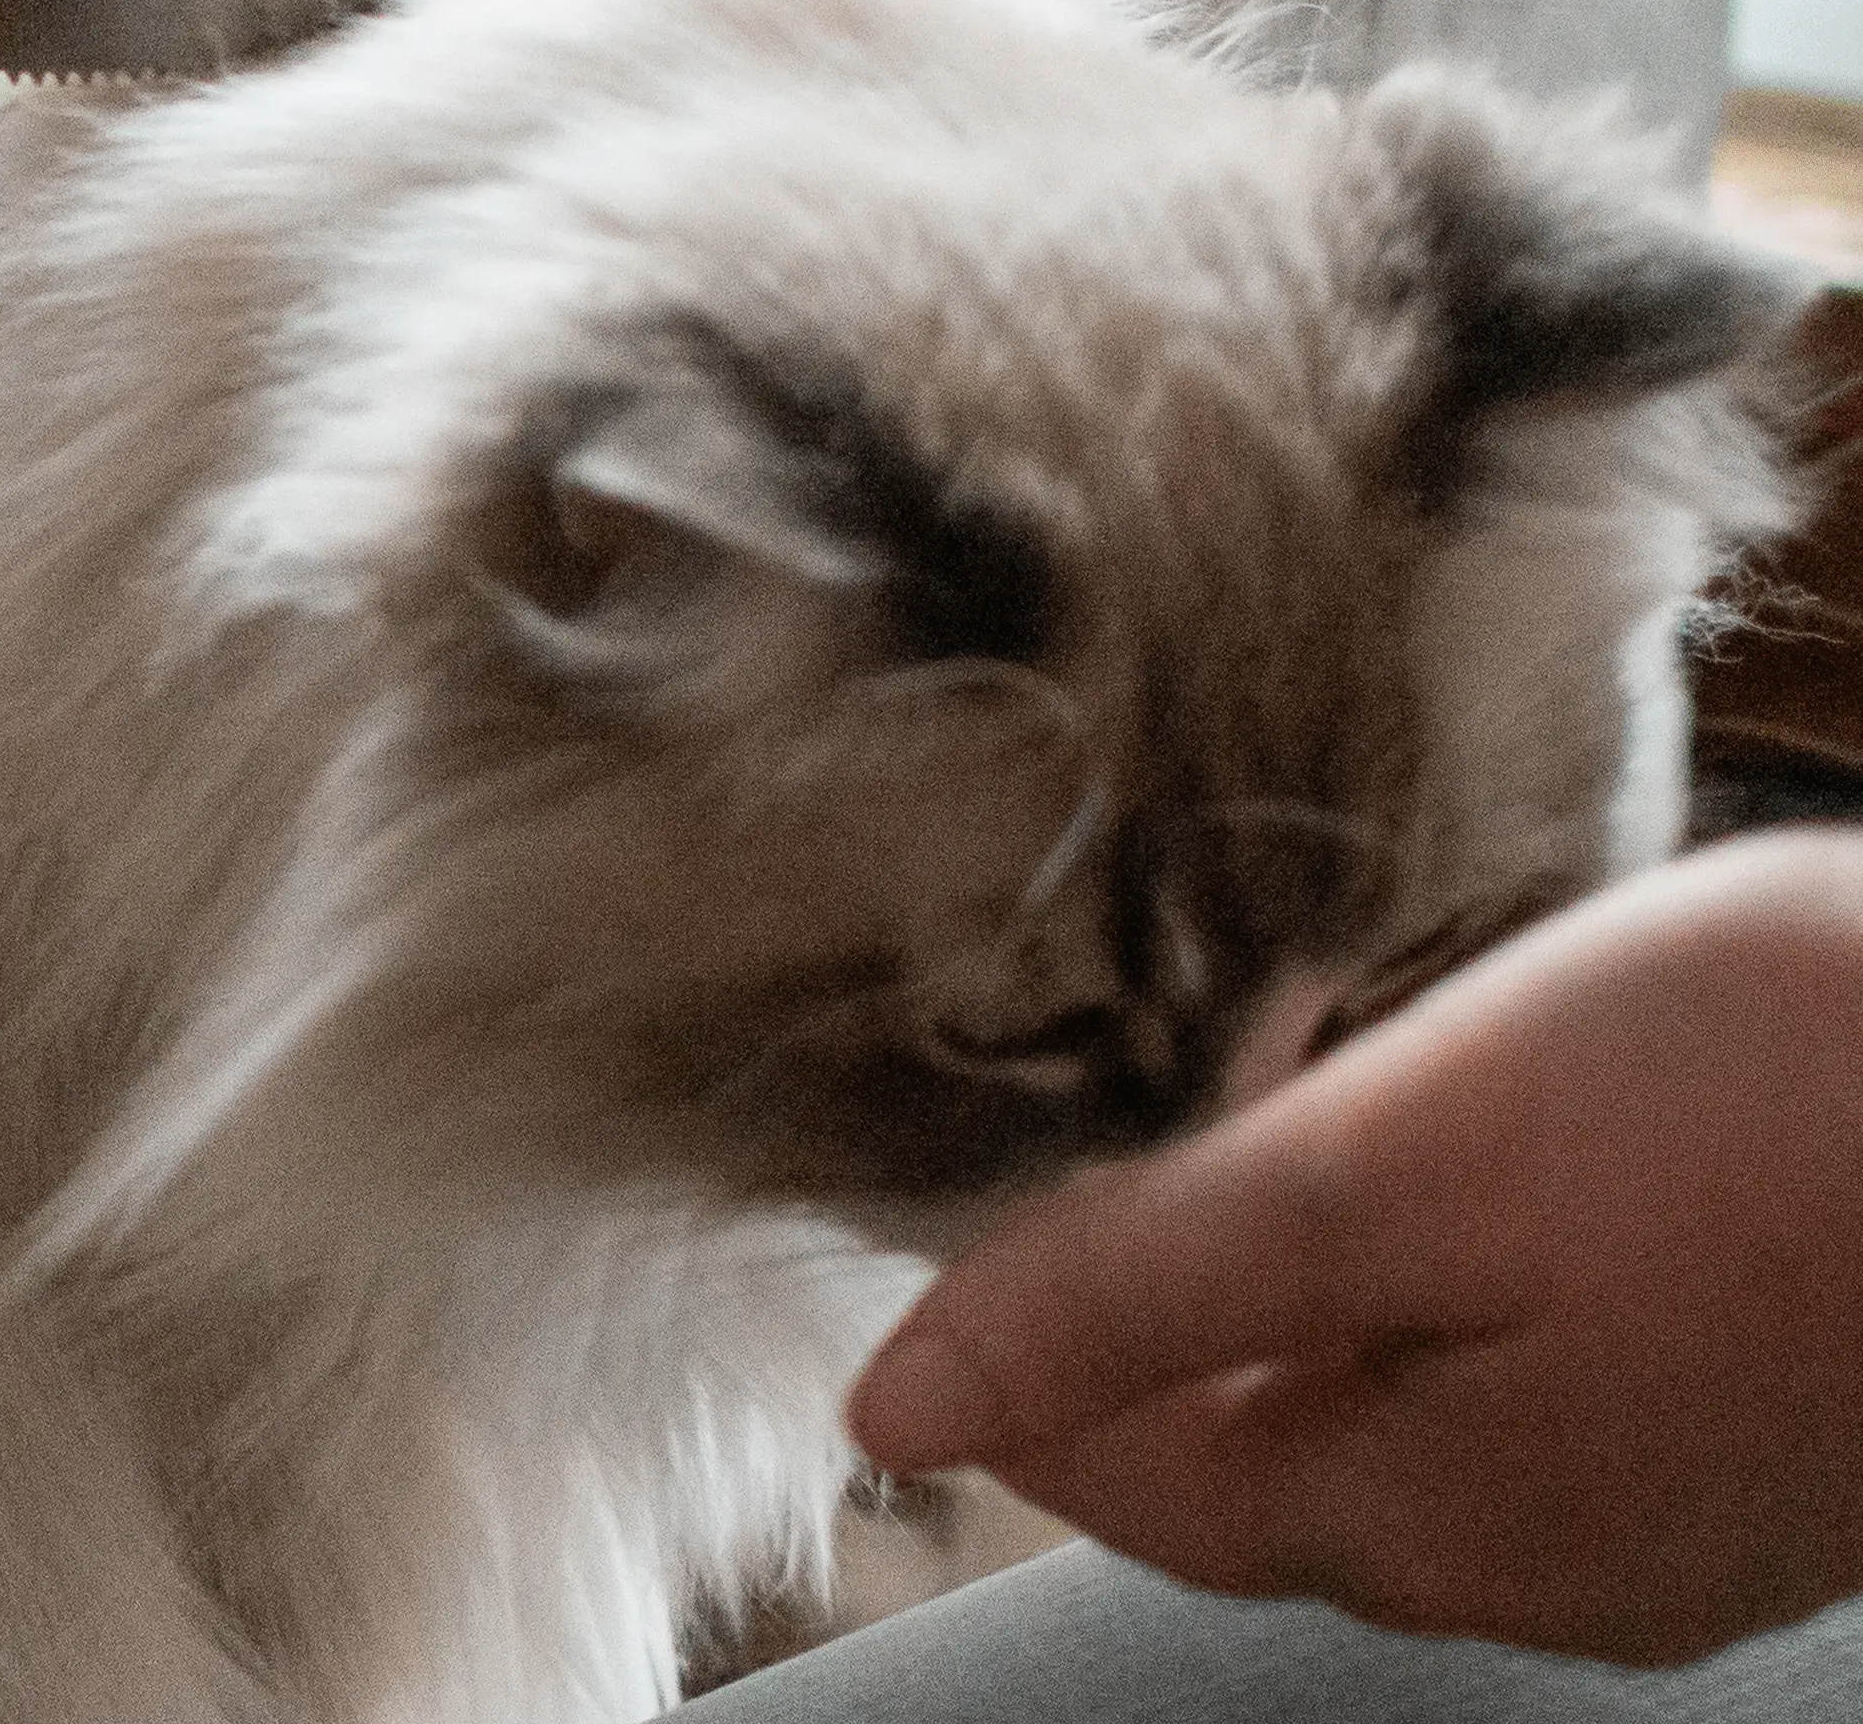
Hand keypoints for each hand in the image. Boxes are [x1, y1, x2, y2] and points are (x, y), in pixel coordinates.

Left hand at [846, 832, 1862, 1665]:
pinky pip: (1529, 1365)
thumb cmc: (1769, 1108)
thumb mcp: (1390, 1170)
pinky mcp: (1765, 1421)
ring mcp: (1674, 1506)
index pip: (1117, 1469)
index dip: (1017, 1334)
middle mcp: (1546, 1560)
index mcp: (1428, 1519)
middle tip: (1098, 1128)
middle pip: (1251, 1448)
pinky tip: (1465, 1149)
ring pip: (1393, 1404)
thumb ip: (1133, 1291)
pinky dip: (1445, 1267)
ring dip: (1299, 1279)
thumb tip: (899, 1405)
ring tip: (1262, 1111)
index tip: (960, 1190)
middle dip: (1150, 1306)